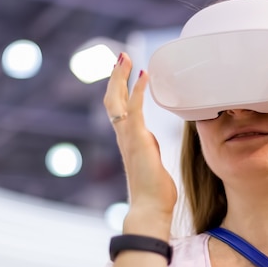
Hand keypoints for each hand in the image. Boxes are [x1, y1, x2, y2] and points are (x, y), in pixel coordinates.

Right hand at [103, 53, 177, 227]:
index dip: (122, 91)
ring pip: (117, 100)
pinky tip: (143, 74)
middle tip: (120, 57)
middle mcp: (125, 137)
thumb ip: (150, 151)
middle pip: (112, 100)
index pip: (120, 110)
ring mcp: (128, 138)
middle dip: (116, 78)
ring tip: (124, 57)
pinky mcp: (137, 140)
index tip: (128, 74)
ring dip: (120, 77)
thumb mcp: (154, 165)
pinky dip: (137, 89)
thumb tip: (151, 144)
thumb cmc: (155, 193)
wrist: (150, 209)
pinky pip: (134, 108)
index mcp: (129, 142)